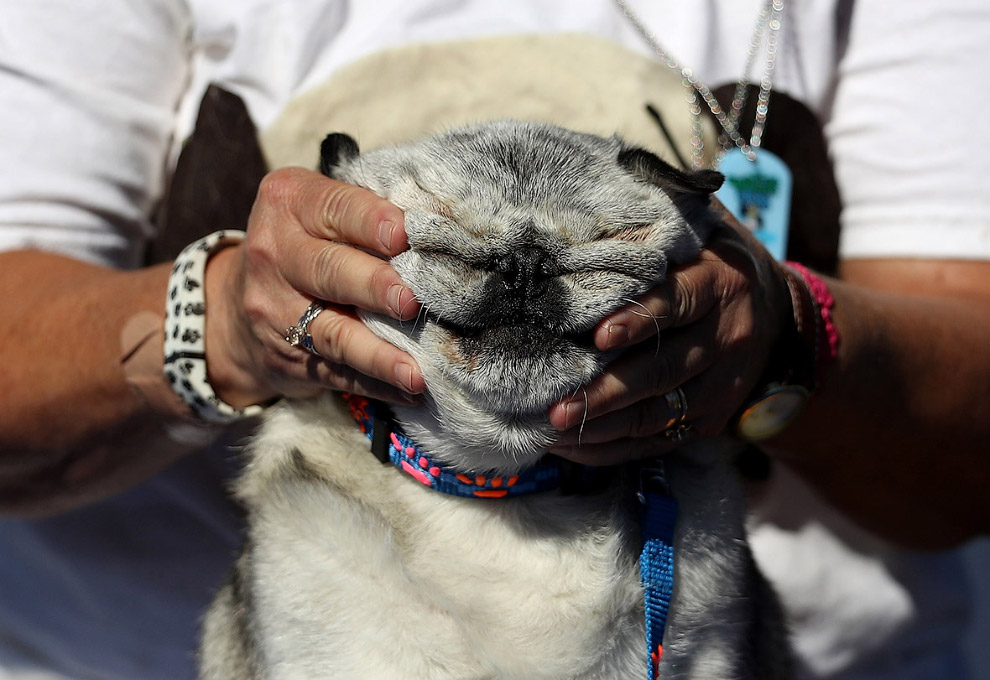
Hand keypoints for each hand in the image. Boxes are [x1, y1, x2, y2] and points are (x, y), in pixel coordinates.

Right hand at [204, 167, 425, 407]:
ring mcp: (276, 312)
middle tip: (410, 301)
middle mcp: (275, 254)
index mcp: (289, 203)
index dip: (370, 221)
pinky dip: (378, 384)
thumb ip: (369, 212)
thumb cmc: (306, 244)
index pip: (334, 208)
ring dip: (378, 354)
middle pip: (329, 270)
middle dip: (373, 285)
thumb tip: (441, 225)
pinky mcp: (290, 358)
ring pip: (333, 333)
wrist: (235, 308)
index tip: (404, 234)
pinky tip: (410, 390)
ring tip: (414, 370)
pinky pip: (339, 374)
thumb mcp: (319, 212)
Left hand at [548, 209, 790, 463]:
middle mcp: (726, 337)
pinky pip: (659, 441)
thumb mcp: (697, 229)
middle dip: (606, 392)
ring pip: (659, 413)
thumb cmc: (710, 261)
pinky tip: (572, 447)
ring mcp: (723, 384)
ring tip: (554, 430)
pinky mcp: (712, 418)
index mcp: (718, 283)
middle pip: (662, 369)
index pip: (677, 303)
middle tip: (557, 407)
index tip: (598, 336)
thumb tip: (593, 215)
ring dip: (603, 426)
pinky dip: (614, 449)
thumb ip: (651, 223)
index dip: (639, 320)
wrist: (778, 313)